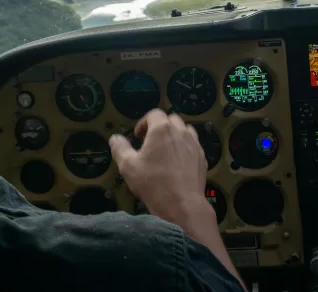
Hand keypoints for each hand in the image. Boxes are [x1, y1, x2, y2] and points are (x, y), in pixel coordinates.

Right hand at [109, 109, 209, 223]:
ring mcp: (194, 144)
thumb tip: (114, 138)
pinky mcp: (202, 157)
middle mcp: (181, 132)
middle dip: (160, 126)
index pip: (154, 114)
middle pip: (172, 119)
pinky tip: (178, 163)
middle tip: (151, 142)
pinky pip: (193, 145)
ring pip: (185, 130)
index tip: (138, 136)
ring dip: (175, 135)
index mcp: (162, 129)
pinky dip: (185, 147)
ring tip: (166, 150)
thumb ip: (120, 149)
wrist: (182, 203)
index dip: (144, 122)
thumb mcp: (128, 167)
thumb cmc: (152, 183)